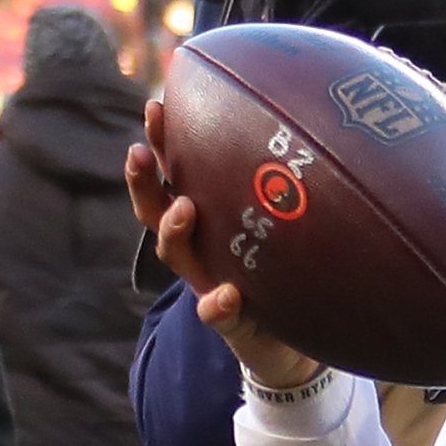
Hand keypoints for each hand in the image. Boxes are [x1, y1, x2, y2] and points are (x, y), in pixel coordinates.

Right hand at [126, 99, 320, 391]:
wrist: (289, 341)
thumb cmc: (281, 269)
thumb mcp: (277, 223)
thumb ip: (278, 184)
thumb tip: (306, 117)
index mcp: (205, 220)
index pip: (174, 174)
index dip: (160, 143)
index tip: (156, 105)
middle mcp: (197, 249)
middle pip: (156, 211)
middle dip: (144, 182)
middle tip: (139, 153)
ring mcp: (208, 283)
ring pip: (178, 256)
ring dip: (175, 231)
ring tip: (185, 207)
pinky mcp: (229, 321)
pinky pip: (219, 314)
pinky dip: (218, 305)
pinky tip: (225, 295)